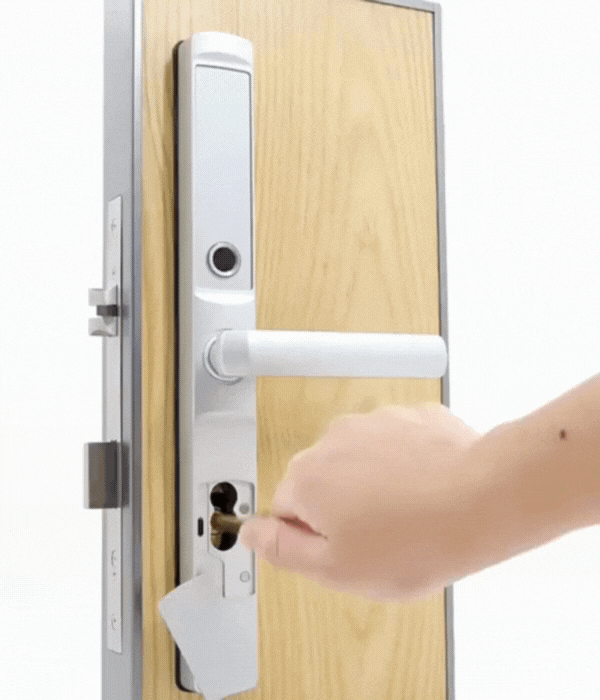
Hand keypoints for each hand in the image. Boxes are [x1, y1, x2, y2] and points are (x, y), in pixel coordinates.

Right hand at [239, 403, 485, 600]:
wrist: (483, 500)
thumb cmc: (416, 538)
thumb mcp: (336, 569)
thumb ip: (282, 549)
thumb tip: (251, 533)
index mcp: (306, 478)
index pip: (286, 511)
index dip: (314, 538)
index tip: (344, 549)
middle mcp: (331, 441)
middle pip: (320, 482)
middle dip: (341, 508)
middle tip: (377, 537)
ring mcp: (372, 423)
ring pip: (357, 461)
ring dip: (371, 484)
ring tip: (406, 514)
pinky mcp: (406, 417)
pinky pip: (392, 445)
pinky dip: (401, 464)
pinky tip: (423, 488)